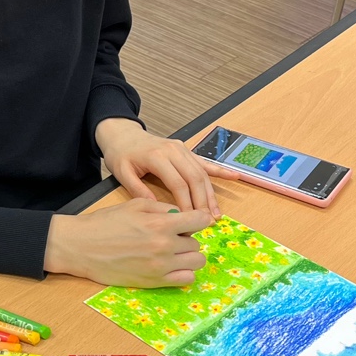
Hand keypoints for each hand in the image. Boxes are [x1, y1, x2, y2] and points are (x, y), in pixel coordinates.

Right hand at [44, 199, 213, 287]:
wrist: (82, 247)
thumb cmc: (105, 223)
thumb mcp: (135, 205)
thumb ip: (162, 208)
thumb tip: (181, 215)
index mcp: (161, 223)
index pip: (201, 220)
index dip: (199, 219)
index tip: (192, 221)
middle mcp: (165, 246)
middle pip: (196, 243)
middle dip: (187, 239)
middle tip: (171, 238)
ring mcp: (161, 266)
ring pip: (196, 262)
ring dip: (188, 256)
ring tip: (172, 253)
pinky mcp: (154, 282)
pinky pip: (186, 279)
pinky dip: (183, 272)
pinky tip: (170, 266)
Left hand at [95, 118, 236, 215]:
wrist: (123, 134)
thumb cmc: (121, 154)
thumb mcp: (122, 173)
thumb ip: (138, 191)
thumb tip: (159, 211)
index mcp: (157, 156)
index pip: (178, 183)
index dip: (186, 203)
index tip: (190, 220)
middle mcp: (173, 151)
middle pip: (194, 178)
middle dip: (203, 201)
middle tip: (207, 221)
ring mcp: (182, 149)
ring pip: (202, 172)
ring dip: (211, 193)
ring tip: (216, 213)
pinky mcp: (186, 150)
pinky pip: (205, 162)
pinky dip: (220, 170)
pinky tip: (235, 177)